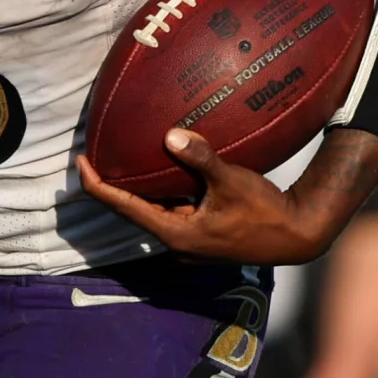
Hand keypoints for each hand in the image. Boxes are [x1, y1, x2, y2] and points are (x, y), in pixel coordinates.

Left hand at [77, 129, 315, 265]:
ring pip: (152, 210)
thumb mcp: (231, 181)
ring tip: (118, 159)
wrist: (297, 234)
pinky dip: (159, 190)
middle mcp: (176, 241)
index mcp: (175, 233)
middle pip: (132, 210)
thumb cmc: (264, 211)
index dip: (98, 186)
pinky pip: (170, 208)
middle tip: (92, 155)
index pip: (124, 208)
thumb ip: (200, 158)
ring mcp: (188, 239)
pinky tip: (158, 169)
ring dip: (136, 188)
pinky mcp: (201, 233)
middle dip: (111, 185)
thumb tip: (170, 135)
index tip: (80, 162)